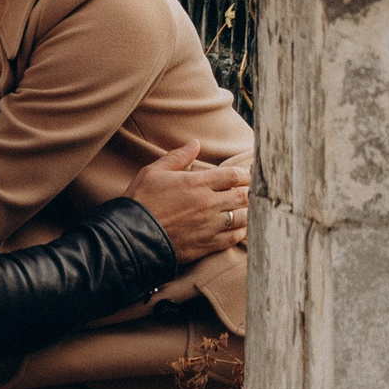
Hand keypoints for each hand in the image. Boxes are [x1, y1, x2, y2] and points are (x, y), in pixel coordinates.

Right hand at [125, 141, 249, 263]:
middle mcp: (208, 204)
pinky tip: (242, 229)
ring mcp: (209, 226)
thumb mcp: (154, 172)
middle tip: (256, 191)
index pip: (233, 176)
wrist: (132, 237)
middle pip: (243, 196)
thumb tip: (195, 143)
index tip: (249, 175)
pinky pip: (232, 238)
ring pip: (242, 218)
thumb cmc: (141, 202)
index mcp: (197, 183)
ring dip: (249, 212)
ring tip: (252, 209)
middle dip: (251, 192)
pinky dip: (241, 232)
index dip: (245, 174)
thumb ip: (177, 157)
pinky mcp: (206, 245)